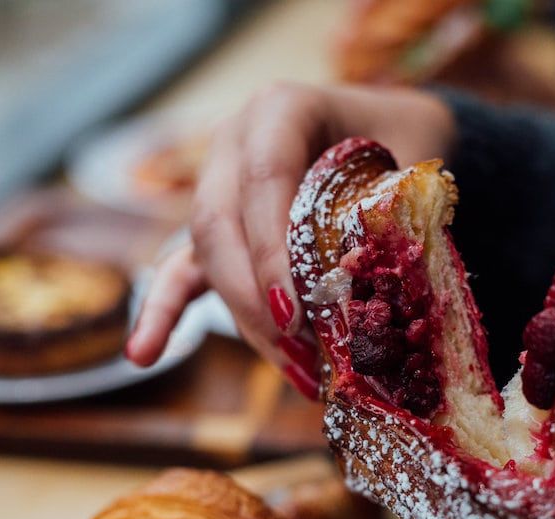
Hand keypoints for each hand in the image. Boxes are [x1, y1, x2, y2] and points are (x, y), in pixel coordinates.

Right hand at [125, 83, 454, 396]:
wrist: (399, 135)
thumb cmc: (410, 144)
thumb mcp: (412, 164)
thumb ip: (390, 212)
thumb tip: (371, 291)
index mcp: (280, 109)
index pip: (264, 180)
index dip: (272, 251)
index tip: (296, 315)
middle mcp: (236, 143)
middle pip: (220, 225)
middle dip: (254, 299)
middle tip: (302, 354)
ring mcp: (219, 186)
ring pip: (209, 258)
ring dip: (248, 322)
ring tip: (299, 374)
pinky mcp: (219, 229)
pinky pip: (184, 270)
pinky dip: (165, 312)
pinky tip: (141, 354)